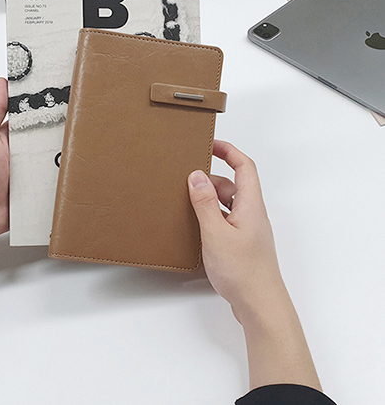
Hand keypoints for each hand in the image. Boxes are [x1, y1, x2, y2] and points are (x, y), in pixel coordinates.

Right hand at [188, 141, 320, 390]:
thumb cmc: (242, 270)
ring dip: (210, 199)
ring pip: (228, 204)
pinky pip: (226, 220)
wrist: (260, 304)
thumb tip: (197, 175)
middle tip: (188, 178)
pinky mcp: (242, 244)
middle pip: (234, 185)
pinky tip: (197, 225)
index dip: (229, 151)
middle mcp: (252, 214)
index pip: (244, 166)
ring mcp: (247, 230)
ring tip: (187, 201)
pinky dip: (212, 216)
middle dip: (212, 178)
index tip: (210, 143)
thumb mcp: (217, 233)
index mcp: (251, 205)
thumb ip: (205, 203)